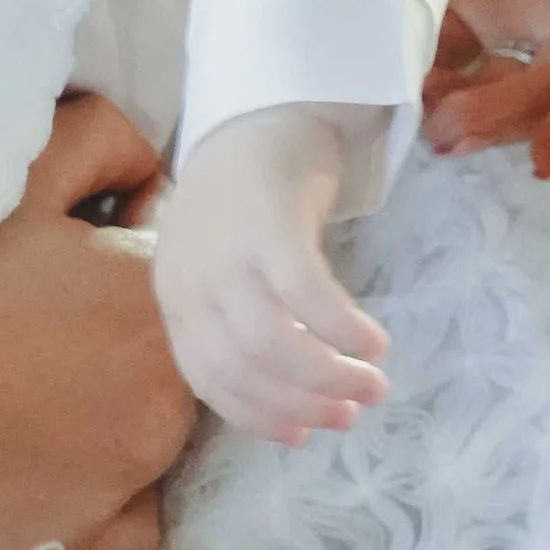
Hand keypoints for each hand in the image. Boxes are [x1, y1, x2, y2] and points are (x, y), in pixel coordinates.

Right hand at [0, 94, 193, 549]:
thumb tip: (147, 175)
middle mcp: (162, 404)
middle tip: (20, 311)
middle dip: (114, 329)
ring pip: (144, 435)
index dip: (117, 244)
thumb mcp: (17, 165)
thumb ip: (105, 143)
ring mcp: (121, 485)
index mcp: (157, 303)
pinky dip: (93, 496)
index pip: (177, 267)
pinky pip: (121, 522)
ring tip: (5, 379)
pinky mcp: (72, 547)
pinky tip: (22, 455)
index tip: (55, 247)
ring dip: (102, 408)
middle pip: (164, 355)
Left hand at [154, 108, 388, 443]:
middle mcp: (189, 276)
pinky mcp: (268, 224)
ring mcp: (225, 251)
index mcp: (174, 293)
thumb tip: (289, 396)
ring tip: (373, 382)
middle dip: (303, 403)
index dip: (257, 415)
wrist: (256, 113)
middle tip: (354, 411)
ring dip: (329, 377)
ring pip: (273, 344)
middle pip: (242, 368)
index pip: (206, 377)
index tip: (303, 437)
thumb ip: (233, 320)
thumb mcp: (218, 266)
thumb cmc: (244, 202)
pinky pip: (308, 298)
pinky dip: (345, 331)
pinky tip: (375, 342)